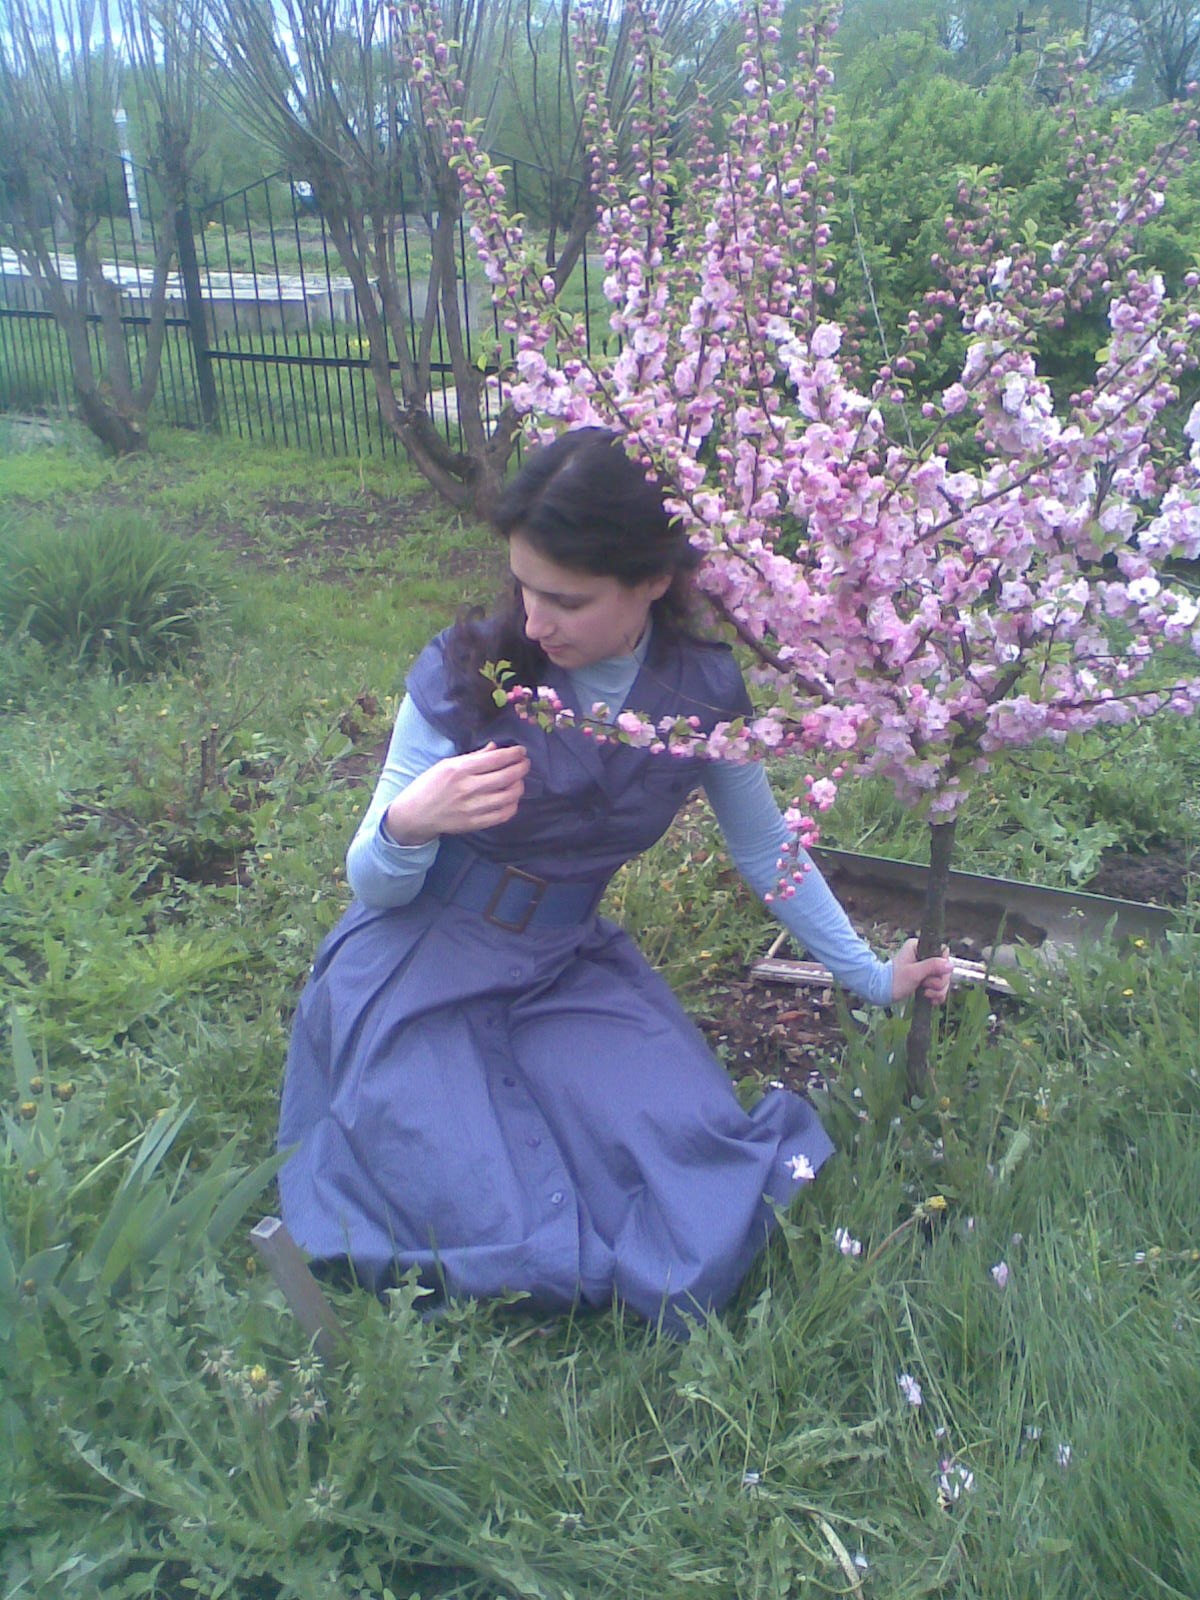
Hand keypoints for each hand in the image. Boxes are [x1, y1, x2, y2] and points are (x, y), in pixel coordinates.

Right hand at [383, 742, 529, 844]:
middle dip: (521, 768)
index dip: (514, 754)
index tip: (521, 751)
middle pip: (507, 777)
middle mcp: (468, 788)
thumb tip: (496, 748)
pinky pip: (502, 815)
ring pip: (508, 796)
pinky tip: (511, 799)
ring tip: (518, 780)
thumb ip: (473, 757)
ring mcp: (472, 808)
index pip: (496, 759)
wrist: (415, 814)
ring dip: (519, 786)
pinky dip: (512, 806)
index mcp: (460, 769)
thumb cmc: (430, 785)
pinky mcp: (474, 823)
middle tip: (525, 764)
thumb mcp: (447, 764)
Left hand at [890, 937, 953, 1004]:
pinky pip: (939, 988)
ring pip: (944, 980)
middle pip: (945, 969)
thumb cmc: (893, 980)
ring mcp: (926, 969)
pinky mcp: (926, 980)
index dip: (942, 966)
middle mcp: (924, 956)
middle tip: (924, 985)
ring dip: (937, 990)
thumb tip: (950, 965)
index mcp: (920, 947)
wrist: (881, 992)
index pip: (943, 953)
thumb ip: (932, 966)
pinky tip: (930, 999)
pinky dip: (936, 995)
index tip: (932, 974)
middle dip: (938, 982)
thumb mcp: (913, 973)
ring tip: (925, 993)